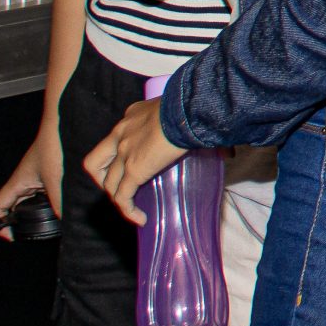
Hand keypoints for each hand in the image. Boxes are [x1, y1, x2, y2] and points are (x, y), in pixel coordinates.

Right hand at [0, 117, 60, 239]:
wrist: (67, 121)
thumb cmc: (55, 143)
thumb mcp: (56, 177)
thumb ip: (58, 201)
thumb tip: (65, 221)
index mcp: (19, 182)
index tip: (9, 236)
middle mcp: (26, 180)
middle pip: (14, 207)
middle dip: (20, 222)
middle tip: (34, 234)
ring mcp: (39, 176)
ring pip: (34, 200)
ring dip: (40, 212)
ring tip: (52, 224)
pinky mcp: (53, 172)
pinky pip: (48, 192)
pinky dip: (55, 201)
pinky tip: (69, 207)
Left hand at [83, 97, 182, 224]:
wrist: (187, 109)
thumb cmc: (192, 106)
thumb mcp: (182, 111)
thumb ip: (193, 129)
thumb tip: (229, 150)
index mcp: (132, 116)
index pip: (118, 135)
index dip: (122, 150)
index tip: (136, 158)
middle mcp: (121, 133)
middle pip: (97, 161)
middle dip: (102, 176)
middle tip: (119, 184)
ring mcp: (125, 153)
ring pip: (109, 183)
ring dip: (117, 196)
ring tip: (132, 206)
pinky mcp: (134, 171)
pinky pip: (123, 196)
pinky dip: (128, 210)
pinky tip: (140, 219)